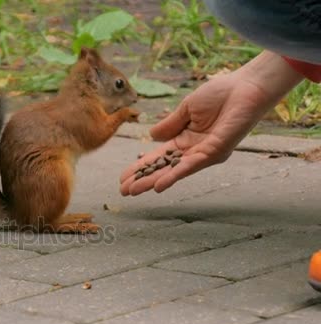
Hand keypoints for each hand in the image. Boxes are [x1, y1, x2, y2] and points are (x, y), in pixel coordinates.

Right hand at [120, 51, 302, 195]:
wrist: (245, 87)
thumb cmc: (220, 94)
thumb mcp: (187, 109)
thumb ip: (170, 124)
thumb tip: (151, 136)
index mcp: (185, 140)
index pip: (158, 157)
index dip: (140, 166)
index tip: (123, 176)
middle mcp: (193, 151)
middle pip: (163, 168)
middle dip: (142, 179)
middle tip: (123, 191)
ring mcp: (204, 154)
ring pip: (173, 171)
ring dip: (152, 182)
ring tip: (133, 190)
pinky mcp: (214, 151)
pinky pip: (191, 166)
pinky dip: (174, 175)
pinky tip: (159, 185)